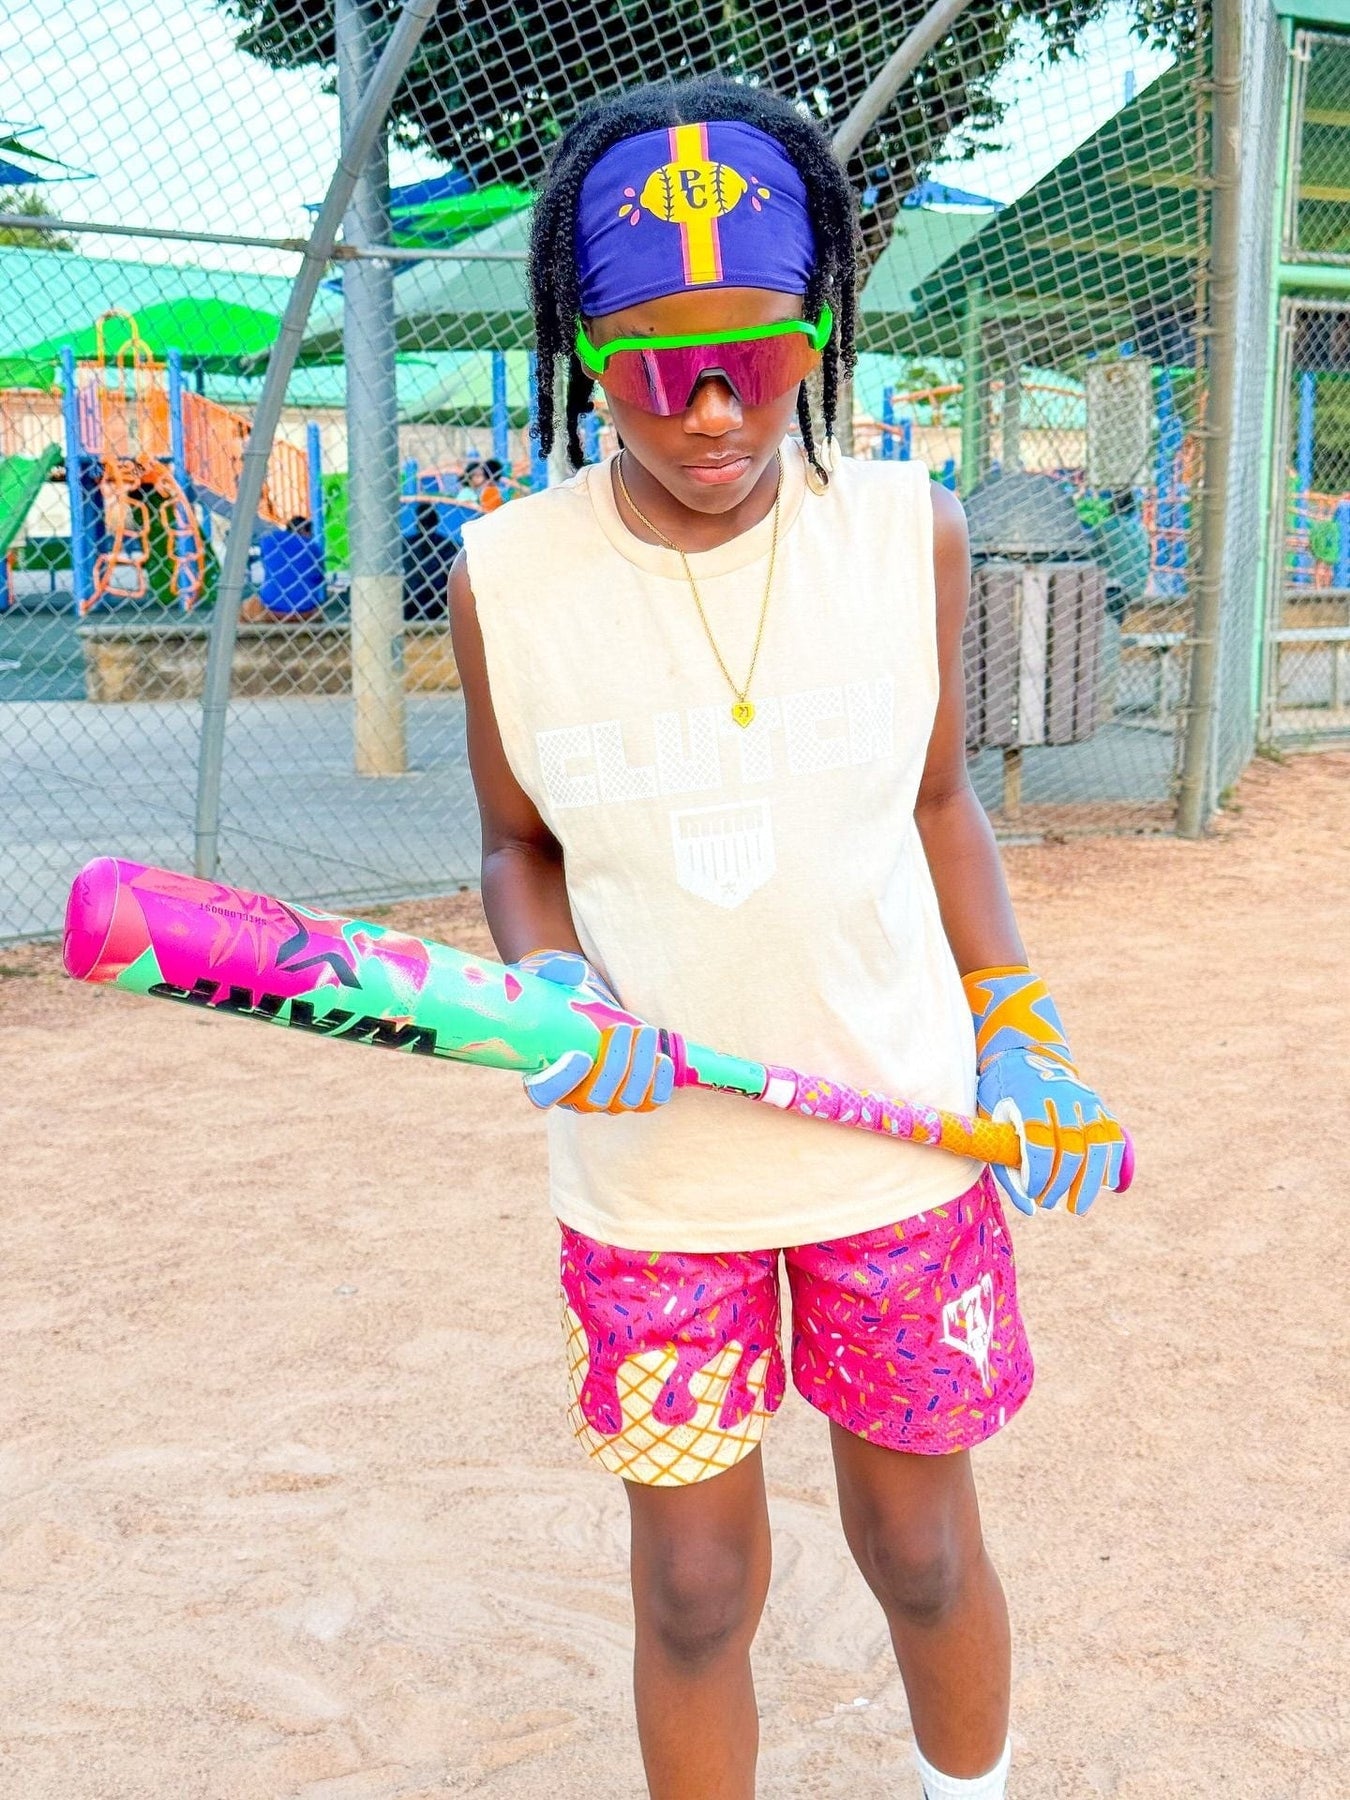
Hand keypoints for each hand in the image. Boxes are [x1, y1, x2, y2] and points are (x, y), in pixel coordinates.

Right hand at [515, 950, 673, 1114]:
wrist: (581, 1005)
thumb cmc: (557, 995)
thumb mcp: (548, 978)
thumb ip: (555, 972)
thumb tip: (576, 973)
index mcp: (540, 1075)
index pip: (545, 1095)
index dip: (562, 1082)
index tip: (581, 1055)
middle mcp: (572, 1096)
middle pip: (594, 1098)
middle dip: (614, 1066)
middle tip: (622, 1028)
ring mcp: (604, 1099)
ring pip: (625, 1101)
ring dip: (640, 1069)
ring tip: (644, 1032)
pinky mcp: (631, 1093)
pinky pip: (650, 1102)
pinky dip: (660, 1084)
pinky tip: (662, 1058)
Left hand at [963, 967, 1130, 1214]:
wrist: (1022, 1053)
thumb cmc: (1000, 1094)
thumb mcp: (990, 1121)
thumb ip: (1006, 1165)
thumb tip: (1029, 1209)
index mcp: (1029, 1099)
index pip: (1040, 1146)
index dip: (1040, 1176)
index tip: (1033, 1194)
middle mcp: (1061, 1098)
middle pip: (1071, 1151)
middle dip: (1062, 1184)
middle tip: (1050, 1203)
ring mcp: (1084, 1099)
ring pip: (1098, 1147)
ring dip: (1090, 1182)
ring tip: (1078, 1206)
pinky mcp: (1098, 1104)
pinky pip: (1112, 1138)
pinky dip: (1112, 1163)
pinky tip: (1105, 1185)